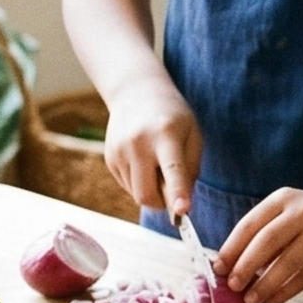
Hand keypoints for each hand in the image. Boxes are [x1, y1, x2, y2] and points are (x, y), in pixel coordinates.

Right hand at [102, 75, 202, 218]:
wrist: (136, 92)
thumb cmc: (173, 116)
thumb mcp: (193, 134)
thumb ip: (191, 168)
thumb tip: (182, 205)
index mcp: (165, 135)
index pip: (172, 169)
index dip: (177, 192)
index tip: (182, 210)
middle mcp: (138, 144)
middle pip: (147, 194)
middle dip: (162, 204)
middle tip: (174, 194)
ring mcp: (120, 151)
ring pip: (136, 194)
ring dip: (151, 192)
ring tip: (158, 166)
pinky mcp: (109, 158)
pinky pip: (127, 186)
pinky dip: (140, 183)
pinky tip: (145, 162)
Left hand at [217, 187, 302, 302]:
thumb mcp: (289, 212)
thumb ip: (264, 233)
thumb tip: (231, 266)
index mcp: (283, 199)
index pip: (250, 224)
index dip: (232, 248)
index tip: (217, 269)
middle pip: (267, 241)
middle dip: (245, 266)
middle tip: (231, 286)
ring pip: (286, 262)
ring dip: (264, 284)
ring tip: (250, 300)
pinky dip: (285, 292)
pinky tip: (272, 301)